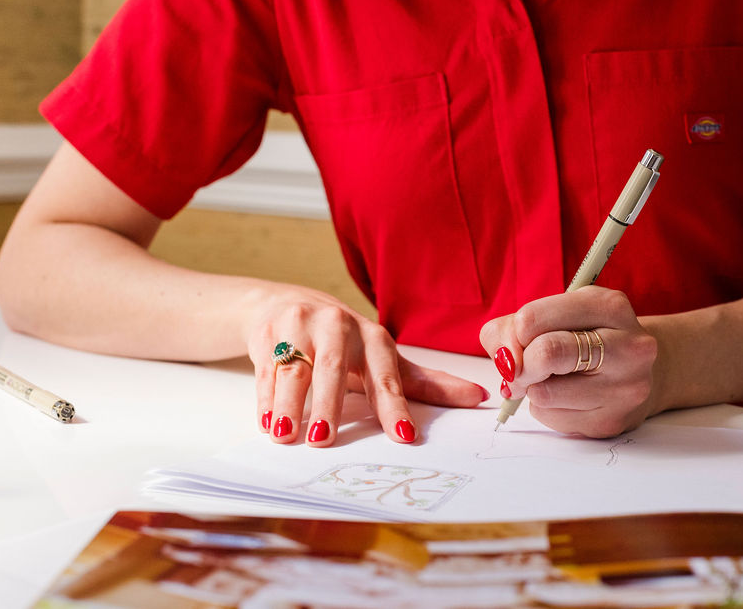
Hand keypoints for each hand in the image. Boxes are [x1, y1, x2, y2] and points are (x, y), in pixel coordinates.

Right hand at [245, 285, 488, 446]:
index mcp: (373, 338)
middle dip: (329, 404)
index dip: (395, 406)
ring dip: (288, 405)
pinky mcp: (267, 334)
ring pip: (293, 371)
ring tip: (286, 436)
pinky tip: (267, 423)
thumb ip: (425, 383)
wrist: (285, 303)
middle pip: (333, 369)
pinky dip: (265, 400)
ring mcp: (299, 327)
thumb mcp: (383, 358)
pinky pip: (266, 371)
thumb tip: (477, 397)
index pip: (386, 375)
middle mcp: (337, 328)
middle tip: (324, 439)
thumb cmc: (344, 342)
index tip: (403, 435)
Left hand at [479, 286, 658, 436]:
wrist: (639, 370)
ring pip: (544, 393)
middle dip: (520, 365)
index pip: (534, 318)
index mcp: (609, 306)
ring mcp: (625, 388)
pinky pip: (552, 418)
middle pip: (546, 354)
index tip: (517, 340)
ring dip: (532, 388)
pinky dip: (546, 408)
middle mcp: (627, 346)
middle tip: (521, 368)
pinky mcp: (613, 421)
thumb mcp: (557, 313)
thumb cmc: (587, 337)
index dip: (513, 333)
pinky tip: (566, 397)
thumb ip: (515, 327)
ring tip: (550, 379)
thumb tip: (503, 359)